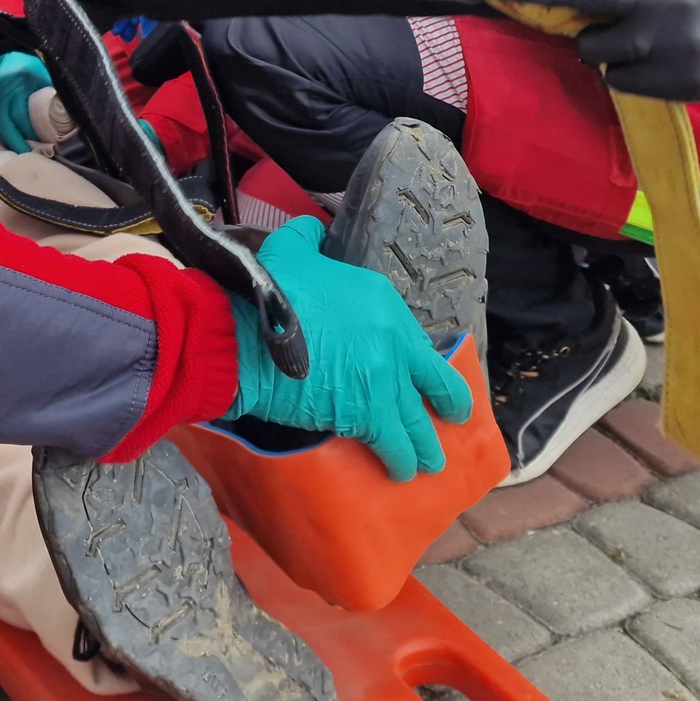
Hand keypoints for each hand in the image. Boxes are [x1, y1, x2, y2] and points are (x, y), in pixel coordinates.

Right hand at [0, 52, 50, 152]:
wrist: (14, 53)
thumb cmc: (34, 65)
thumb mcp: (46, 76)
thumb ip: (54, 96)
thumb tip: (69, 119)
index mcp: (15, 82)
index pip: (19, 114)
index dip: (29, 131)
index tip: (43, 144)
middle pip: (2, 124)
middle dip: (15, 143)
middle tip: (28, 156)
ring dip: (6, 141)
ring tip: (21, 152)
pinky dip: (1, 134)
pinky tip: (11, 141)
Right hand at [229, 217, 471, 480]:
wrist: (245, 335)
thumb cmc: (267, 291)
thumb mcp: (292, 249)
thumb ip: (309, 236)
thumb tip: (313, 228)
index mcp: (383, 303)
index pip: (419, 342)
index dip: (425, 366)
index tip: (426, 377)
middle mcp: (395, 343)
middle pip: (435, 385)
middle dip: (449, 406)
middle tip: (453, 420)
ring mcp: (384, 382)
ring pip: (417, 423)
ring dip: (424, 446)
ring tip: (426, 462)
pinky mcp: (365, 416)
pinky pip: (392, 445)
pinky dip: (397, 460)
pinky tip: (398, 472)